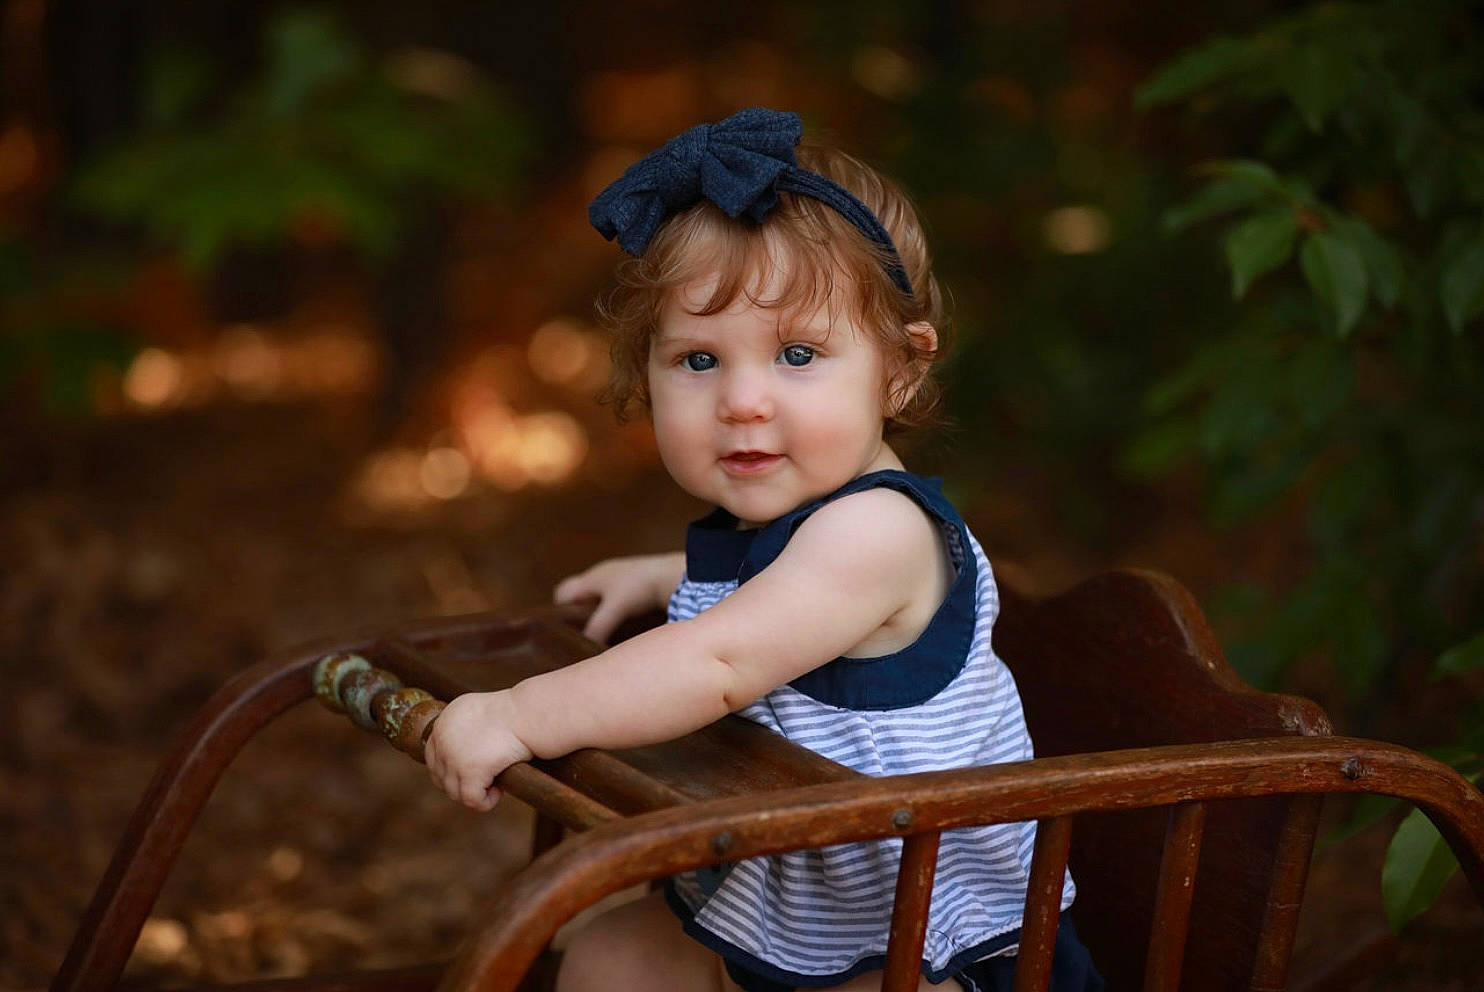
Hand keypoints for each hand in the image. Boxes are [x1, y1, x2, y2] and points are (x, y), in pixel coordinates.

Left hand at [424, 690, 532, 811]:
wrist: (529, 714)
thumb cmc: (518, 713)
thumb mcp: (482, 713)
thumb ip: (466, 730)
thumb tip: (467, 755)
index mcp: (444, 721)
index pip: (432, 756)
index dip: (450, 770)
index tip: (470, 774)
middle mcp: (442, 738)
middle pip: (440, 776)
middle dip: (461, 784)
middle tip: (485, 782)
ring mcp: (453, 756)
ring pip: (454, 792)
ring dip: (474, 793)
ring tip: (496, 785)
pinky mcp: (469, 772)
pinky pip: (471, 800)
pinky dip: (485, 802)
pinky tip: (500, 791)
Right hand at [554, 552, 683, 643]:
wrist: (675, 575)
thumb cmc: (642, 585)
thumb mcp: (616, 607)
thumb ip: (598, 626)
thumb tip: (584, 645)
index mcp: (593, 578)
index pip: (564, 595)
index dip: (559, 613)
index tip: (562, 633)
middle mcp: (604, 576)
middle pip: (579, 598)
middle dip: (578, 616)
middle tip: (582, 637)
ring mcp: (620, 581)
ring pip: (599, 601)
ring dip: (598, 617)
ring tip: (602, 637)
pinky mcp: (635, 588)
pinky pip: (616, 603)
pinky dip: (615, 615)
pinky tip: (623, 628)